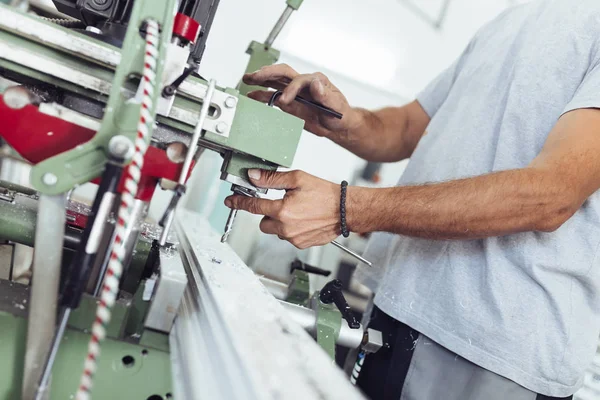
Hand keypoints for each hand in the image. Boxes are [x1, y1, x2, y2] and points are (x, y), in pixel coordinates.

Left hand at [224, 169, 340, 248]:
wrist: (346, 210)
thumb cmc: (326, 194)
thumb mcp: (297, 179)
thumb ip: (272, 179)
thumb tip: (254, 176)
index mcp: (282, 209)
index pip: (253, 205)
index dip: (239, 202)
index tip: (231, 201)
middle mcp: (285, 226)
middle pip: (263, 222)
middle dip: (268, 213)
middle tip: (282, 204)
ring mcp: (293, 238)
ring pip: (276, 231)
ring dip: (280, 222)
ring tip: (298, 212)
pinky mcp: (301, 244)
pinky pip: (288, 237)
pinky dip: (292, 229)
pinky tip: (304, 220)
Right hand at [242, 64, 358, 138]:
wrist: (338, 125)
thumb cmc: (339, 114)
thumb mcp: (336, 105)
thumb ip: (325, 95)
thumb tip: (316, 83)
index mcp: (315, 81)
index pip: (299, 80)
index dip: (290, 89)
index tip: (284, 101)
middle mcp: (303, 83)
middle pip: (282, 72)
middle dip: (268, 73)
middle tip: (255, 76)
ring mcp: (294, 92)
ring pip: (275, 81)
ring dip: (260, 79)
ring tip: (247, 79)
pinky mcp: (289, 102)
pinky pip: (273, 95)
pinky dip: (262, 94)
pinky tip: (252, 95)